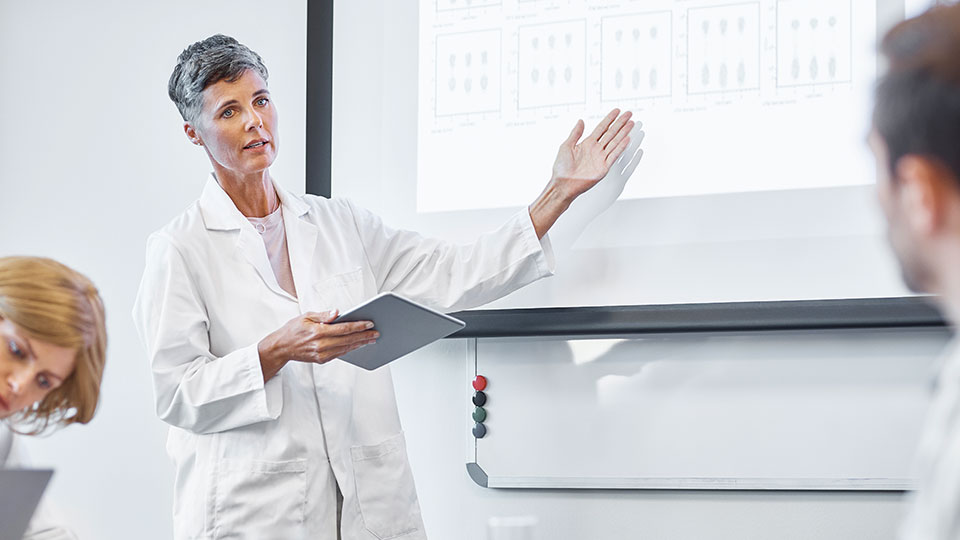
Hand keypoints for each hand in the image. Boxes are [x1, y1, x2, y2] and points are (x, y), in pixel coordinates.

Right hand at [257, 310, 378, 381]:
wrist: (281, 347)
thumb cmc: (293, 329)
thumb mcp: (306, 316)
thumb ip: (324, 315)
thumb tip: (338, 312)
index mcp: (318, 332)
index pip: (343, 328)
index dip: (358, 326)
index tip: (369, 323)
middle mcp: (321, 345)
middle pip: (348, 340)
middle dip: (364, 336)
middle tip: (376, 333)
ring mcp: (322, 354)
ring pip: (346, 348)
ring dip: (360, 344)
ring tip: (371, 339)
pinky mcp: (322, 360)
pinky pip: (340, 354)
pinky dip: (350, 349)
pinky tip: (358, 345)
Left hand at [551, 109, 634, 199]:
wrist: (563, 184)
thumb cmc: (562, 168)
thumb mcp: (566, 146)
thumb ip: (575, 133)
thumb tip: (581, 121)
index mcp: (587, 143)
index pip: (601, 128)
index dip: (609, 119)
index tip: (616, 111)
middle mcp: (595, 149)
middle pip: (611, 133)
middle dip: (620, 123)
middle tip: (628, 114)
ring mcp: (600, 158)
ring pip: (615, 142)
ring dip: (623, 132)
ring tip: (631, 123)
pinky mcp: (604, 167)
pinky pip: (614, 155)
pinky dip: (621, 147)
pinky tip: (627, 139)